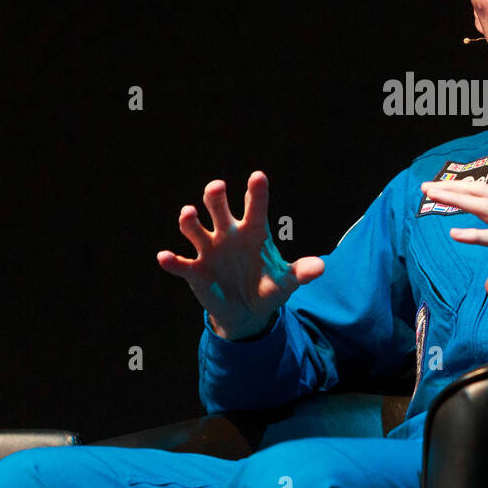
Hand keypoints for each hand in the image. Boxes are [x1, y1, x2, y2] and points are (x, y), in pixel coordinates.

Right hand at [157, 171, 324, 338]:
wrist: (248, 311)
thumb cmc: (268, 287)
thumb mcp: (286, 282)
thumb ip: (300, 273)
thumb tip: (321, 267)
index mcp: (253, 231)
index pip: (255, 206)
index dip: (256, 191)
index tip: (258, 176)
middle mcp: (228, 233)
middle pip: (218, 206)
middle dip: (216, 196)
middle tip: (217, 188)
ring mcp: (209, 250)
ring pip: (194, 227)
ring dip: (189, 220)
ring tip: (189, 213)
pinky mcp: (195, 270)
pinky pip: (181, 263)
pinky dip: (172, 260)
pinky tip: (166, 257)